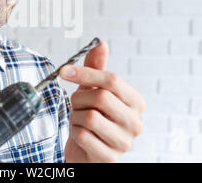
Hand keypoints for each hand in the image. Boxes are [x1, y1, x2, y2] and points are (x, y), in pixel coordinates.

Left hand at [60, 39, 145, 162]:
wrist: (86, 153)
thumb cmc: (92, 119)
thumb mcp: (93, 91)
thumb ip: (96, 68)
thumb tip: (101, 44)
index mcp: (136, 103)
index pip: (113, 80)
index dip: (86, 73)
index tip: (65, 70)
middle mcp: (135, 123)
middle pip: (101, 97)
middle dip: (80, 99)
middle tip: (77, 104)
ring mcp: (124, 142)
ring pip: (90, 117)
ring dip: (76, 117)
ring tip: (79, 121)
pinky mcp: (109, 158)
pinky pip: (83, 136)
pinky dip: (74, 133)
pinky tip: (80, 136)